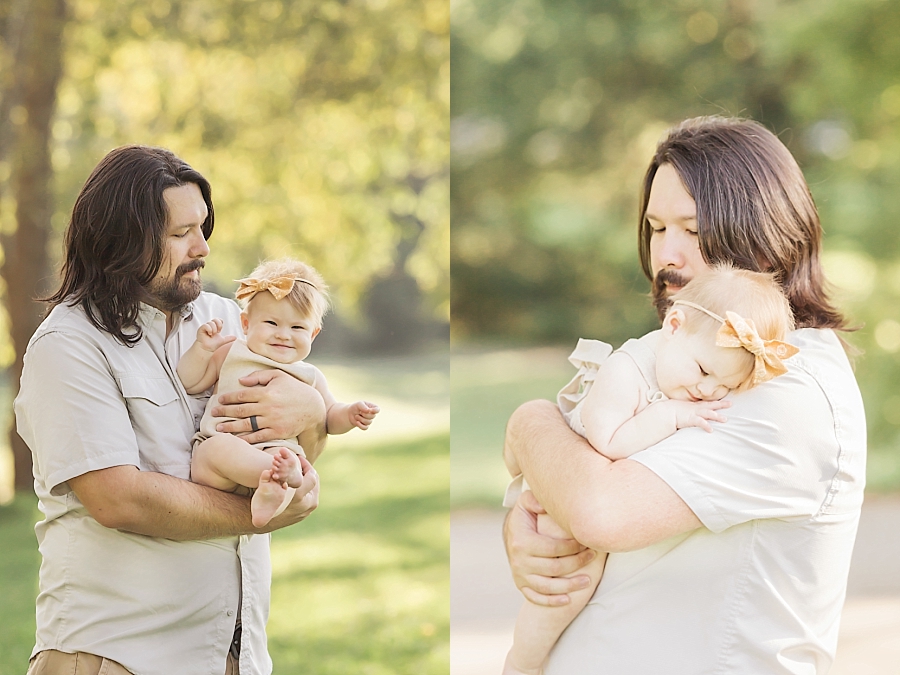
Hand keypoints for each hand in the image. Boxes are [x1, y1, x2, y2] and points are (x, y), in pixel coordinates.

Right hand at [196, 318, 235, 351]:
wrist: (208, 349)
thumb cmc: (213, 345)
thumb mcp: (223, 340)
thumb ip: (229, 338)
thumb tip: (235, 337)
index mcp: (215, 327)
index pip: (218, 320)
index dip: (220, 323)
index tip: (220, 330)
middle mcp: (210, 326)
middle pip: (215, 319)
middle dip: (218, 326)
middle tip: (217, 332)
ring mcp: (205, 327)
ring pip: (211, 322)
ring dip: (214, 329)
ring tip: (212, 335)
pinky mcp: (201, 329)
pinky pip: (206, 325)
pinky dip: (209, 329)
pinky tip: (209, 334)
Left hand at [212, 369, 326, 444]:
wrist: (314, 408)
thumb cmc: (295, 389)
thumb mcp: (279, 376)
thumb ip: (259, 376)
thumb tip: (241, 381)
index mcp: (267, 392)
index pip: (242, 395)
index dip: (228, 398)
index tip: (219, 399)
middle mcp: (267, 407)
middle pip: (240, 410)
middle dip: (224, 411)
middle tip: (213, 413)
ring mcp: (272, 421)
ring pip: (246, 425)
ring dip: (230, 426)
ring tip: (219, 427)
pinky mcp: (277, 433)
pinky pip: (257, 437)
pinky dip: (245, 439)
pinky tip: (236, 439)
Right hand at [258, 456, 318, 531]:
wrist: (266, 521)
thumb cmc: (267, 502)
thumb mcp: (271, 488)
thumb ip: (276, 477)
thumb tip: (276, 466)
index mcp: (300, 497)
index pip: (311, 475)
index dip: (305, 464)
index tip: (299, 457)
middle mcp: (308, 504)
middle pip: (314, 480)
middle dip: (308, 469)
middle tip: (301, 462)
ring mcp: (309, 509)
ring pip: (314, 487)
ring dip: (308, 477)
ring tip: (300, 469)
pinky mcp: (308, 511)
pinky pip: (311, 494)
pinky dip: (307, 486)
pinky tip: (299, 480)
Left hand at [349, 401, 379, 429]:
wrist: (350, 413)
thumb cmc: (356, 407)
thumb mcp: (359, 404)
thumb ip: (363, 406)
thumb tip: (368, 411)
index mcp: (372, 407)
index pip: (377, 410)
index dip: (375, 411)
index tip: (369, 410)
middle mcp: (372, 414)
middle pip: (373, 416)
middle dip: (365, 414)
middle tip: (359, 412)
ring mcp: (369, 421)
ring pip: (368, 422)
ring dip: (361, 419)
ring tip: (356, 416)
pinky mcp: (365, 426)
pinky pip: (365, 428)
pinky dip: (360, 425)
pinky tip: (357, 422)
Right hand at [504, 490, 596, 606]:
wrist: (511, 534)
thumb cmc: (525, 517)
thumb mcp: (525, 504)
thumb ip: (533, 500)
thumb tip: (544, 505)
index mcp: (522, 542)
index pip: (553, 548)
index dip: (573, 547)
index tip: (587, 543)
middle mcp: (519, 561)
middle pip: (554, 568)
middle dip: (577, 564)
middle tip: (593, 556)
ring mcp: (520, 575)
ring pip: (547, 587)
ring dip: (569, 586)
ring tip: (588, 581)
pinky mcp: (521, 585)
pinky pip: (536, 598)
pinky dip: (552, 601)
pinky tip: (568, 599)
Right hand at [669, 398, 729, 432]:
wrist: (666, 411)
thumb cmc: (673, 410)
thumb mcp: (685, 408)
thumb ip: (691, 409)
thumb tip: (695, 412)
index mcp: (696, 405)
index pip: (709, 403)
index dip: (719, 402)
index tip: (728, 402)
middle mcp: (697, 408)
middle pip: (711, 405)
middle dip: (721, 405)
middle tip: (730, 404)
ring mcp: (694, 413)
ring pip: (708, 413)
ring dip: (716, 416)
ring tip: (724, 419)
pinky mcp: (691, 419)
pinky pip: (700, 422)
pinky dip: (706, 425)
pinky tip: (711, 430)